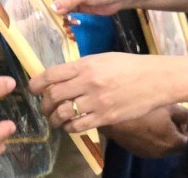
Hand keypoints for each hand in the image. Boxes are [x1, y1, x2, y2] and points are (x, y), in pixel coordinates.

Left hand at [29, 53, 185, 133]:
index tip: (32, 89)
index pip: (52, 74)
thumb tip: (60, 78)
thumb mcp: (102, 58)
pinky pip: (78, 126)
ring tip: (55, 118)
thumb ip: (81, 68)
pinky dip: (69, 128)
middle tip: (44, 106)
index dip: (36, 84)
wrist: (155, 79)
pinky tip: (70, 125)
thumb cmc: (129, 66)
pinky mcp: (105, 118)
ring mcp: (97, 101)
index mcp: (86, 64)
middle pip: (53, 95)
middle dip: (44, 103)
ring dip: (54, 118)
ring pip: (63, 113)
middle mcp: (88, 82)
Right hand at [43, 0, 133, 15]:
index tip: (34, 9)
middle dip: (49, 9)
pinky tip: (72, 24)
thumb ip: (67, 1)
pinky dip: (67, 19)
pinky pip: (67, 13)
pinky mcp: (78, 7)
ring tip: (61, 24)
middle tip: (45, 21)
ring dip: (58, 16)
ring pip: (58, 7)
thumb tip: (51, 9)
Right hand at [102, 104, 187, 157]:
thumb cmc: (144, 108)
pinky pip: (150, 143)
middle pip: (175, 143)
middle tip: (170, 112)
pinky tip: (145, 121)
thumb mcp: (168, 106)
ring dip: (163, 132)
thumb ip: (184, 115)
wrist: (112, 116)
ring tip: (156, 114)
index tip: (183, 115)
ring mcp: (148, 153)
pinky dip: (151, 134)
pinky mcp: (136, 149)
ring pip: (162, 143)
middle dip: (176, 129)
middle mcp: (162, 153)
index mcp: (173, 143)